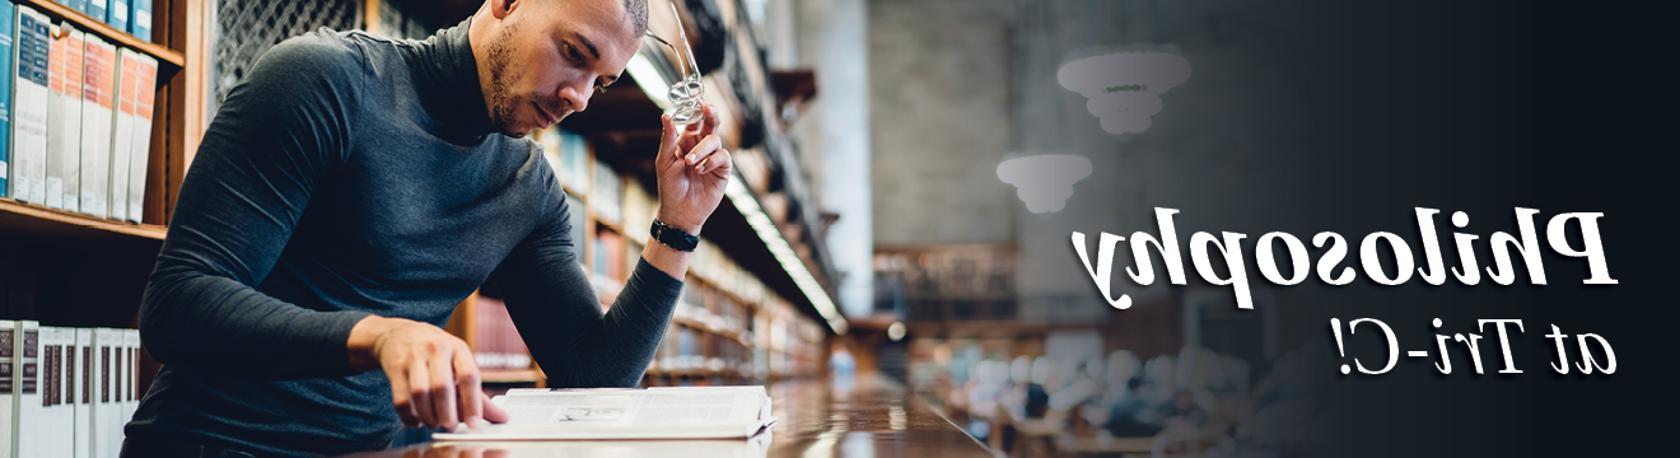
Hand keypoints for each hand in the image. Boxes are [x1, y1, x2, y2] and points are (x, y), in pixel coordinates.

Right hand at [348, 316, 509, 429]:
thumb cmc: (435, 351)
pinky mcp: (395, 367)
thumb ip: (477, 393)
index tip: (474, 423)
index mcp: (458, 348)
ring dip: (427, 415)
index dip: (473, 403)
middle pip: (442, 387)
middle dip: (446, 413)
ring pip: (419, 393)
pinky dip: (408, 415)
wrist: (399, 333)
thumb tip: (501, 417)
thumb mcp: (459, 363)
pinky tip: (416, 419)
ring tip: (432, 422)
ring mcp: (413, 357)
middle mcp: (436, 349)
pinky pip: (400, 398)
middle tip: (449, 425)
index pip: (469, 376)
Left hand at [654, 105, 730, 233]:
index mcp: (686, 141)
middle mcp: (701, 146)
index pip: (694, 120)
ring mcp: (713, 157)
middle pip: (711, 123)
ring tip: (691, 163)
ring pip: (715, 140)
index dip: (697, 110)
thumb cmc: (669, 187)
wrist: (680, 211)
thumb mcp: (664, 160)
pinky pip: (722, 156)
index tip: (698, 101)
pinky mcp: (723, 170)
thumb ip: (668, 138)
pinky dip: (711, 161)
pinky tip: (701, 170)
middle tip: (707, 108)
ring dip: (702, 149)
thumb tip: (666, 115)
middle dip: (711, 114)